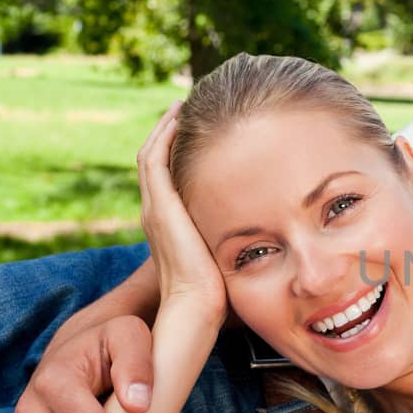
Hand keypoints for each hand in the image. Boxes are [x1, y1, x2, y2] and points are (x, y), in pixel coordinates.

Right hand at [138, 102, 227, 314]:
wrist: (197, 305)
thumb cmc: (216, 290)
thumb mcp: (223, 252)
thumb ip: (231, 235)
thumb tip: (262, 229)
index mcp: (167, 223)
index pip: (165, 178)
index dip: (175, 153)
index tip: (193, 133)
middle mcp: (155, 212)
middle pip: (153, 160)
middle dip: (167, 133)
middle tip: (182, 110)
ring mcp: (154, 208)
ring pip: (149, 155)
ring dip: (164, 128)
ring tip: (179, 107)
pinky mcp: (160, 206)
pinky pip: (153, 159)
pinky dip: (163, 136)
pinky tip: (178, 119)